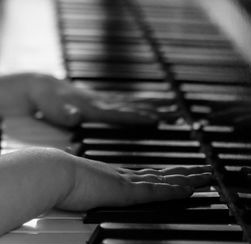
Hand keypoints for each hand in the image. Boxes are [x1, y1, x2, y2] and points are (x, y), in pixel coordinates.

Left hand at [0, 73, 178, 126]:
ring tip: (175, 108)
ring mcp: (107, 99)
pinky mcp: (106, 99)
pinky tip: (156, 104)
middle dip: (157, 109)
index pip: (122, 113)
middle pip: (136, 105)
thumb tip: (75, 116)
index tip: (158, 119)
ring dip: (156, 105)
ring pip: (136, 101)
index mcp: (94, 108)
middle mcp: (105, 102)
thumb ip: (64, 113)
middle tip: (177, 114)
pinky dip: (145, 101)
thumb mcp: (51, 108)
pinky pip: (130, 100)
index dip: (139, 116)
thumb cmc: (47, 102)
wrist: (43, 87)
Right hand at [0, 147, 212, 234]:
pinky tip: (190, 190)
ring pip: (167, 179)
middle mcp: (128, 175)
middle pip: (165, 173)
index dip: (168, 173)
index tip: (182, 172)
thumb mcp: (82, 185)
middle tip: (206, 169)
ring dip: (189, 178)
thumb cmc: (61, 179)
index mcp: (118, 175)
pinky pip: (157, 192)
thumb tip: (92, 191)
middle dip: (187, 172)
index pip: (150, 173)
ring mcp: (129, 182)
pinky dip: (174, 191)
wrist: (52, 172)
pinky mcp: (127, 191)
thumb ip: (93, 188)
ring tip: (207, 175)